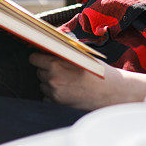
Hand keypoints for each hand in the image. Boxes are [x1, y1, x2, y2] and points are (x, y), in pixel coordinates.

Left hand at [29, 52, 145, 109]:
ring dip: (49, 82)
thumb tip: (50, 42)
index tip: (43, 57)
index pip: (34, 58)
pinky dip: (53, 95)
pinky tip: (66, 91)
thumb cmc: (98, 71)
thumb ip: (64, 50)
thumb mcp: (81, 55)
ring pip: (42, 85)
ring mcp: (54, 92)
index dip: (39, 57)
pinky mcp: (58, 104)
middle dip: (46, 70)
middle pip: (38, 72)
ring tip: (66, 81)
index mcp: (57, 63)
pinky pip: (46, 97)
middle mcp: (53, 78)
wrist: (112, 92)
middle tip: (61, 70)